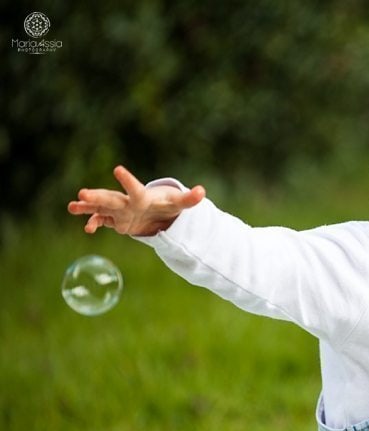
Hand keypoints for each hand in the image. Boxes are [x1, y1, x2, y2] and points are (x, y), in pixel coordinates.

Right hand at [68, 165, 204, 235]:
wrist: (158, 210)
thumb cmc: (167, 203)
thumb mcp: (179, 203)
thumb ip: (189, 199)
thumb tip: (202, 192)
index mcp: (142, 196)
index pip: (134, 188)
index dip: (127, 180)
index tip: (118, 169)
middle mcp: (127, 202)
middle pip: (110, 198)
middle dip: (97, 196)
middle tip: (82, 192)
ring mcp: (119, 210)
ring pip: (100, 207)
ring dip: (87, 207)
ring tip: (72, 207)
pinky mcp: (116, 220)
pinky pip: (102, 221)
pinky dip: (94, 224)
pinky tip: (88, 229)